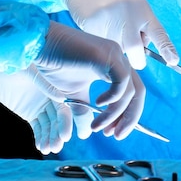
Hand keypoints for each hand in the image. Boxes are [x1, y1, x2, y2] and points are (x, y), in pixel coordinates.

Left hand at [0, 65, 72, 154]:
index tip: (65, 136)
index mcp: (56, 86)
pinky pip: (37, 127)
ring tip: (47, 149)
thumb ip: (45, 84)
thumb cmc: (16, 62)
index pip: (64, 107)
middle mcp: (51, 97)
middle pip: (58, 119)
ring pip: (48, 125)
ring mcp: (39, 105)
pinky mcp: (28, 112)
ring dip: (49, 138)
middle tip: (56, 146)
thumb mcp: (31, 71)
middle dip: (58, 133)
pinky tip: (41, 146)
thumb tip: (62, 98)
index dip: (66, 122)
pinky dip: (40, 137)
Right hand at [33, 20, 145, 139]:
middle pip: (138, 93)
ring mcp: (115, 55)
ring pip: (130, 91)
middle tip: (114, 135)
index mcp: (113, 67)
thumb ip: (83, 111)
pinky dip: (113, 97)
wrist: (41, 45)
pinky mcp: (107, 54)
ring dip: (115, 114)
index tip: (111, 133)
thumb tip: (86, 134)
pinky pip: (121, 80)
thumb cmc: (55, 65)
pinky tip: (97, 104)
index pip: (132, 94)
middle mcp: (118, 59)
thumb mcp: (72, 94)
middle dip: (129, 118)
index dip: (127, 116)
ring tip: (97, 126)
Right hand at [64, 0, 178, 68]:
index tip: (173, 61)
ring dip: (118, 48)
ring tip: (111, 30)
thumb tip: (142, 52)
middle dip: (136, 59)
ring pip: (118, 51)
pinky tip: (100, 28)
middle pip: (136, 50)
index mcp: (142, 9)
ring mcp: (110, 21)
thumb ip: (142, 25)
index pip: (158, 32)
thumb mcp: (134, 5)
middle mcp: (128, 14)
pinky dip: (103, 45)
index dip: (167, 48)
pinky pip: (102, 48)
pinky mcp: (93, 28)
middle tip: (133, 56)